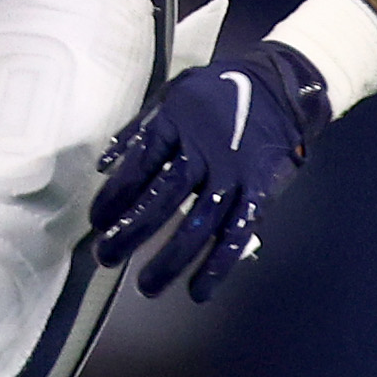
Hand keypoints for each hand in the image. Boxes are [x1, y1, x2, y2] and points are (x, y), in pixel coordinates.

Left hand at [90, 36, 333, 300]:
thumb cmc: (220, 91)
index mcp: (177, 124)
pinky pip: (237, 234)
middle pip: (161, 199)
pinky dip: (218, 266)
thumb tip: (104, 165)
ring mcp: (233, 175)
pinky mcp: (258, 193)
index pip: (138, 167)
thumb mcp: (175, 93)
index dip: (113, 198)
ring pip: (198, 225)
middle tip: (106, 258)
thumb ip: (139, 128)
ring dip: (170, 260)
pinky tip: (198, 290)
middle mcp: (203, 151)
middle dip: (131, 233)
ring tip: (147, 287)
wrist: (282, 87)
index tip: (95, 223)